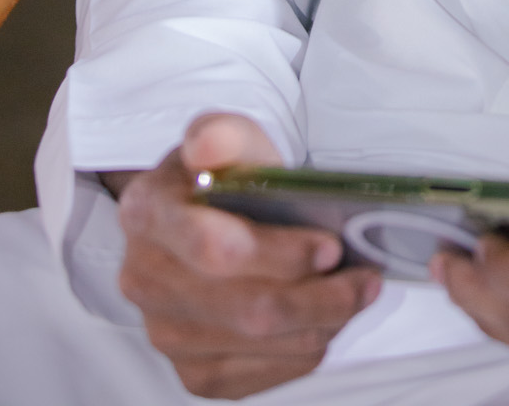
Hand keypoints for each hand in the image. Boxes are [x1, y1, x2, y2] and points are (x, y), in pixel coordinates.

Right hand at [110, 111, 380, 398]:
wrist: (201, 217)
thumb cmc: (221, 177)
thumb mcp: (226, 138)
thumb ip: (223, 133)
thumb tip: (207, 145)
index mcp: (146, 215)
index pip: (215, 249)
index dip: (280, 254)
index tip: (330, 246)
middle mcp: (144, 281)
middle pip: (246, 307)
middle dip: (318, 297)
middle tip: (364, 279)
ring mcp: (165, 332)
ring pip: (258, 343)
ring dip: (321, 323)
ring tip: (355, 295)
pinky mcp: (192, 370)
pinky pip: (259, 375)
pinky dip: (304, 350)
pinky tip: (323, 321)